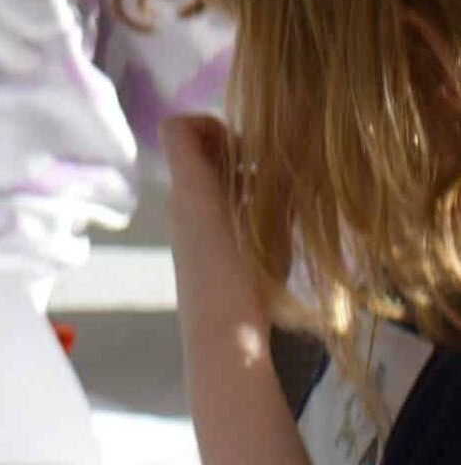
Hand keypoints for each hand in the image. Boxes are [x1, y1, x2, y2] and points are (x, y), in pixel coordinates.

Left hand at [161, 114, 268, 349]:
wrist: (222, 342)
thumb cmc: (246, 282)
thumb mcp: (271, 230)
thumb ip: (278, 189)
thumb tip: (290, 158)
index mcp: (190, 187)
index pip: (175, 127)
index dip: (206, 123)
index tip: (242, 145)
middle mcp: (177, 200)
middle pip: (194, 153)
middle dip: (231, 152)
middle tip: (267, 172)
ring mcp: (181, 225)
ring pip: (202, 181)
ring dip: (234, 180)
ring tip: (272, 200)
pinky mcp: (190, 248)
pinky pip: (205, 207)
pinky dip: (230, 204)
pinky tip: (263, 228)